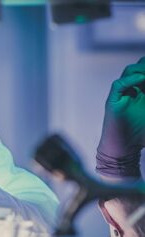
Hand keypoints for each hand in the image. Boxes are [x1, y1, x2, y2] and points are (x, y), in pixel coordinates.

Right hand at [97, 56, 144, 176]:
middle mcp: (131, 89)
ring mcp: (121, 94)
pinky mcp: (112, 101)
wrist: (123, 151)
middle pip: (139, 67)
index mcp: (142, 90)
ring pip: (129, 72)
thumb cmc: (139, 135)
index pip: (144, 70)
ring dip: (142, 71)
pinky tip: (141, 80)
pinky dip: (130, 80)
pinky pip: (119, 85)